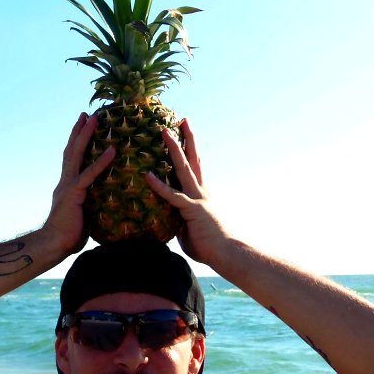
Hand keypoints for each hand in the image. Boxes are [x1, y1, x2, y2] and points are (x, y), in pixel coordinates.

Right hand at [41, 113, 114, 256]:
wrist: (53, 244)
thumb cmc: (68, 237)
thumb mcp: (82, 217)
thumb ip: (90, 207)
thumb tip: (103, 208)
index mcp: (67, 187)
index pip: (71, 160)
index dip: (76, 143)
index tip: (82, 127)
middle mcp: (65, 182)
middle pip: (71, 150)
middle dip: (79, 131)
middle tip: (87, 114)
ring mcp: (68, 186)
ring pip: (76, 155)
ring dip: (85, 135)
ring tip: (95, 119)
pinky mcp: (74, 193)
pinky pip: (89, 175)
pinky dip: (101, 162)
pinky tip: (112, 150)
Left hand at [144, 119, 227, 264]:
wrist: (226, 253)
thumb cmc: (209, 246)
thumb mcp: (189, 230)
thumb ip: (178, 220)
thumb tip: (168, 220)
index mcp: (201, 195)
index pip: (195, 167)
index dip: (191, 150)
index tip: (186, 134)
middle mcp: (201, 192)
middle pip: (193, 159)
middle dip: (186, 139)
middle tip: (181, 120)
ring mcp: (197, 198)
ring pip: (183, 168)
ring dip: (174, 149)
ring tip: (164, 131)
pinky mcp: (192, 210)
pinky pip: (172, 196)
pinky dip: (159, 186)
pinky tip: (147, 175)